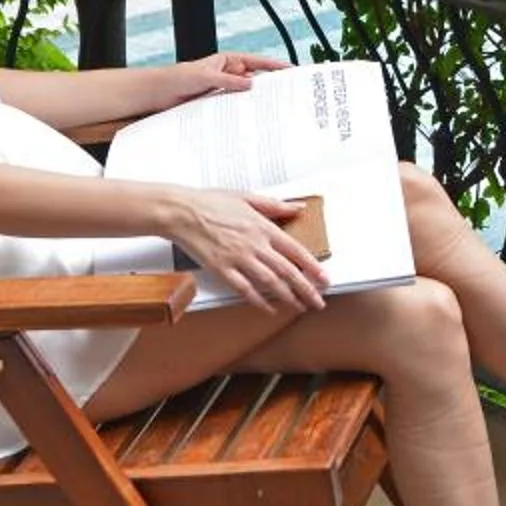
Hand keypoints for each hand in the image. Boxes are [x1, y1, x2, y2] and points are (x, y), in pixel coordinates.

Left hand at [150, 52, 284, 107]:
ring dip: (256, 101)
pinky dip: (242, 112)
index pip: (256, 62)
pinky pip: (234, 107)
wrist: (156, 93)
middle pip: (255, 78)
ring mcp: (223, 89)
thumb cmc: (175, 78)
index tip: (291, 70)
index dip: (274, 66)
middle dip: (271, 85)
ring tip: (273, 109)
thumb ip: (227, 80)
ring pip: (246, 95)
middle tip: (288, 93)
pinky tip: (251, 119)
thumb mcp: (204, 76)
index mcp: (227, 61)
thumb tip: (250, 84)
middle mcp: (227, 74)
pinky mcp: (216, 104)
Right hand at [164, 188, 325, 311]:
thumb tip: (298, 207)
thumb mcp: (247, 197)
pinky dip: (258, 301)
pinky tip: (269, 308)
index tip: (324, 279)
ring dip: (287, 297)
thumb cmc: (210, 202)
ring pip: (269, 282)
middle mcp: (254, 244)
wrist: (181, 211)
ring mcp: (237, 258)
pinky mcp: (221, 269)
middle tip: (318, 301)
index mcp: (262, 227)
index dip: (312, 267)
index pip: (295, 250)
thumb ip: (276, 205)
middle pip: (287, 271)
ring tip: (299, 306)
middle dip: (306, 289)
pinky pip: (243, 289)